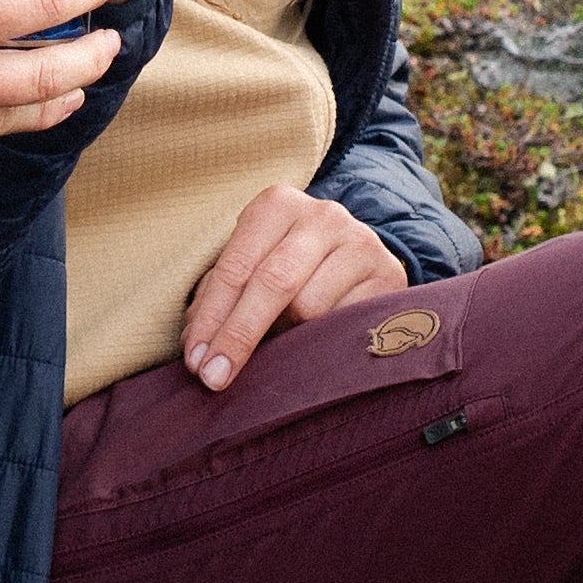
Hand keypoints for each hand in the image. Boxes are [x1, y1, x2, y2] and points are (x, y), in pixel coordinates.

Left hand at [173, 182, 412, 391]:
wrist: (358, 261)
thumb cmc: (290, 268)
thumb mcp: (251, 269)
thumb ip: (218, 300)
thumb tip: (195, 346)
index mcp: (277, 205)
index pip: (235, 267)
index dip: (211, 319)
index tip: (195, 361)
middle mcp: (322, 215)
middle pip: (272, 283)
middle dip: (238, 335)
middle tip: (214, 377)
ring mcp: (360, 242)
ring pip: (309, 307)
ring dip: (286, 337)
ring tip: (281, 342)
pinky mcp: (388, 275)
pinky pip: (344, 323)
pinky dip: (322, 342)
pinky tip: (314, 344)